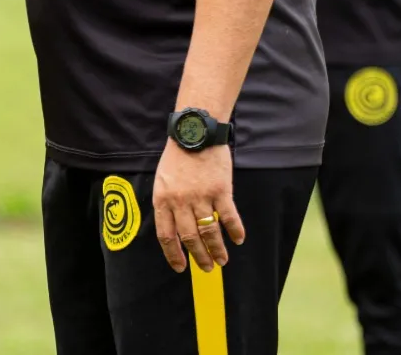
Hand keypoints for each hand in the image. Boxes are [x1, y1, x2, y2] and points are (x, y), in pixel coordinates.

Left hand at [152, 141, 244, 272]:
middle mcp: (181, 202)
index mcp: (163, 200)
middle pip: (190, 238)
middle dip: (199, 256)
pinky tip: (238, 239)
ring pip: (209, 231)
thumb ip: (166, 203)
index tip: (181, 267)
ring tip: (222, 260)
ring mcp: (201, 196)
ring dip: (217, 249)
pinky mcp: (220, 190)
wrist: (195, 133)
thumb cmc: (177, 156)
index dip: (174, 255)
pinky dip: (235, 230)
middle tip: (206, 267)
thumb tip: (172, 228)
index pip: (167, 236)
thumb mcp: (162, 179)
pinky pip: (229, 216)